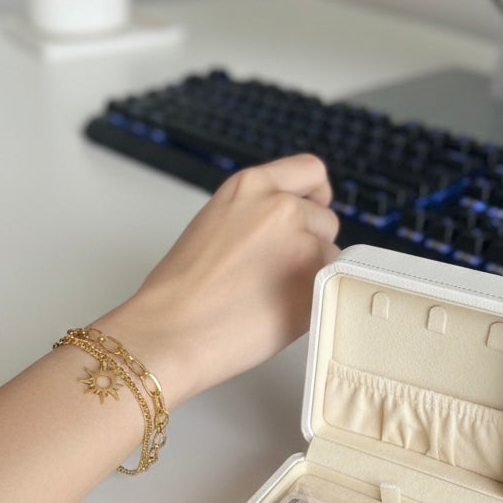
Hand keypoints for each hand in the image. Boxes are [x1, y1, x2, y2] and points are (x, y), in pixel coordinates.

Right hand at [104, 155, 338, 405]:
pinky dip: (314, 299)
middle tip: (275, 272)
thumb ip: (255, 214)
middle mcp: (282, 206)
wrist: (172, 331)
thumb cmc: (180, 290)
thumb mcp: (215, 223)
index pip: (310, 171)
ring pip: (330, 254)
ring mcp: (302, 243)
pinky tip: (278, 311)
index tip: (309, 213)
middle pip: (325, 218)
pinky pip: (330, 285)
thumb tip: (289, 226)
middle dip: (309, 243)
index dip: (314, 196)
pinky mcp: (315, 281)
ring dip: (312, 272)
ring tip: (270, 295)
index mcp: (251, 186)